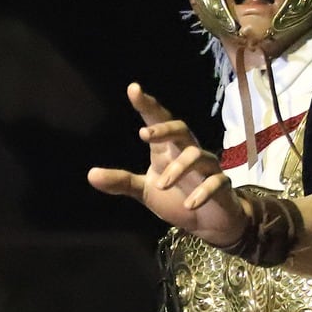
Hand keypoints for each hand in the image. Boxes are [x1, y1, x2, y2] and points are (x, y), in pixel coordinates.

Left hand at [87, 83, 246, 245]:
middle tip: (143, 135)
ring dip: (178, 169)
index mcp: (166, 149)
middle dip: (164, 129)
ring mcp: (207, 167)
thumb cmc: (176, 198)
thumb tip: (90, 174)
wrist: (206, 222)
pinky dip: (203, 192)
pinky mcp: (221, 185)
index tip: (133, 88)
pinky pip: (216, 182)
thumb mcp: (144, 190)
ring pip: (197, 155)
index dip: (147, 105)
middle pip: (180, 129)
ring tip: (160, 185)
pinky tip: (189, 205)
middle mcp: (187, 152)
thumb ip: (121, 181)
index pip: (158, 121)